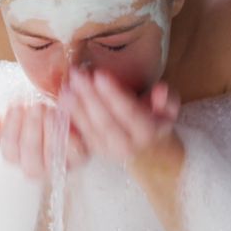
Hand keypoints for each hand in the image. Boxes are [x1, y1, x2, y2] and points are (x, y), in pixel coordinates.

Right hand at [0, 101, 85, 178]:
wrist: (69, 120)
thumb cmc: (42, 121)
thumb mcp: (21, 119)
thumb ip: (5, 121)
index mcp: (19, 158)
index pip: (9, 152)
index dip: (11, 129)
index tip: (15, 106)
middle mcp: (38, 168)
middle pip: (30, 162)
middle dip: (32, 130)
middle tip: (35, 107)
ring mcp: (59, 166)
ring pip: (52, 156)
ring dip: (49, 130)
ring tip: (48, 109)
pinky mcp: (79, 159)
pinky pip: (74, 150)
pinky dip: (68, 132)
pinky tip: (64, 115)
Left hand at [65, 68, 183, 172]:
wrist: (149, 155)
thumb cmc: (156, 123)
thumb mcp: (169, 112)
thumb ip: (167, 100)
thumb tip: (162, 89)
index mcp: (147, 132)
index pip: (128, 112)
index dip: (113, 94)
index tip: (99, 75)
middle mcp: (127, 145)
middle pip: (105, 120)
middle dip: (89, 97)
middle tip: (77, 75)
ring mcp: (108, 150)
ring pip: (90, 129)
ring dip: (76, 107)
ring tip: (66, 87)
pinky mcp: (94, 151)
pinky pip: (80, 135)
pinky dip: (70, 119)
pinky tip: (62, 102)